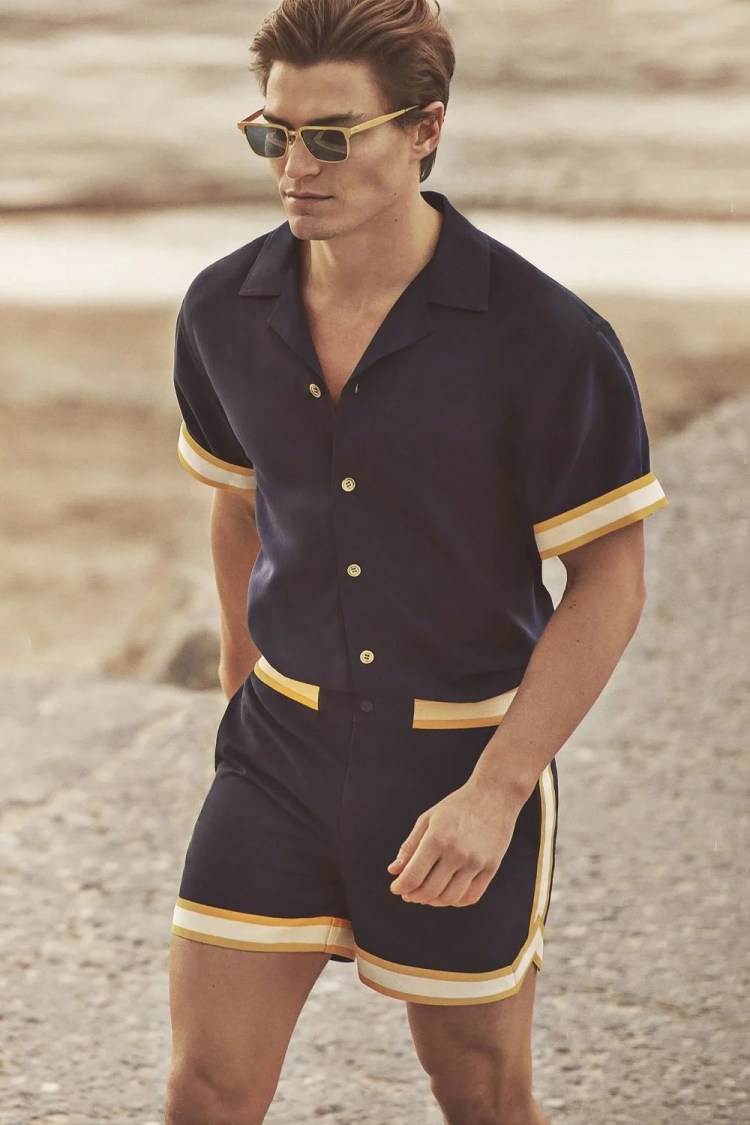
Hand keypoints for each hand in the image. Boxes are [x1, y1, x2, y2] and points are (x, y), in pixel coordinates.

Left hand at [387, 780, 520, 907]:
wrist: (494, 795)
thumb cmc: (457, 806)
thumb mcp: (428, 819)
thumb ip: (410, 846)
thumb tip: (393, 870)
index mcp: (437, 838)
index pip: (413, 876)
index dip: (400, 887)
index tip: (396, 888)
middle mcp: (457, 853)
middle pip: (429, 891)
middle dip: (413, 896)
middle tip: (409, 893)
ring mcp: (476, 862)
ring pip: (449, 898)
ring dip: (433, 901)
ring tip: (427, 894)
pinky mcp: (491, 868)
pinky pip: (471, 897)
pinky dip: (455, 901)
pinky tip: (447, 894)